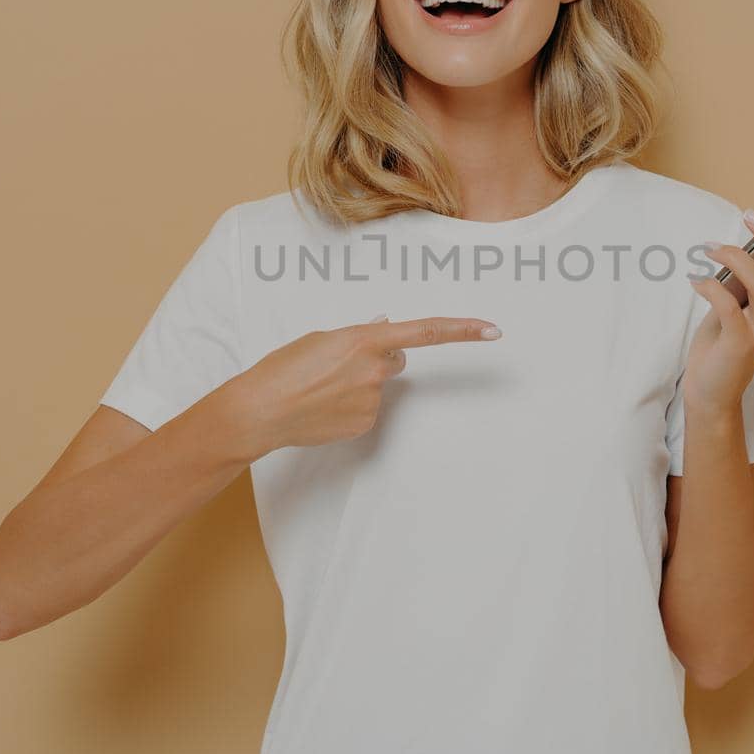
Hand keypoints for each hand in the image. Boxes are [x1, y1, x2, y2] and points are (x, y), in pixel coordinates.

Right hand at [228, 314, 501, 453]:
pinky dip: (349, 407)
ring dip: (357, 385)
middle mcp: (377, 370)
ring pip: (377, 387)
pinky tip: (323, 408)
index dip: (463, 330)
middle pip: (396, 360)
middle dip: (377, 360)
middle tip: (337, 366)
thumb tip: (383, 328)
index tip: (492, 330)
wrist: (261, 410)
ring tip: (320, 389)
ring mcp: (373, 401)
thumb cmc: (283, 368)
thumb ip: (358, 336)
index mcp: (366, 340)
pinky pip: (366, 410)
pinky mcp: (365, 425)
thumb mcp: (320, 339)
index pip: (426, 332)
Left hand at [682, 186, 753, 419]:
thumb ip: (748, 270)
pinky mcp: (741, 344)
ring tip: (710, 249)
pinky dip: (710, 288)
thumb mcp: (739, 297)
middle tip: (750, 214)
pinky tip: (695, 280)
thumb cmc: (725, 337)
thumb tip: (749, 230)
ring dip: (737, 260)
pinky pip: (728, 309)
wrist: (713, 390)